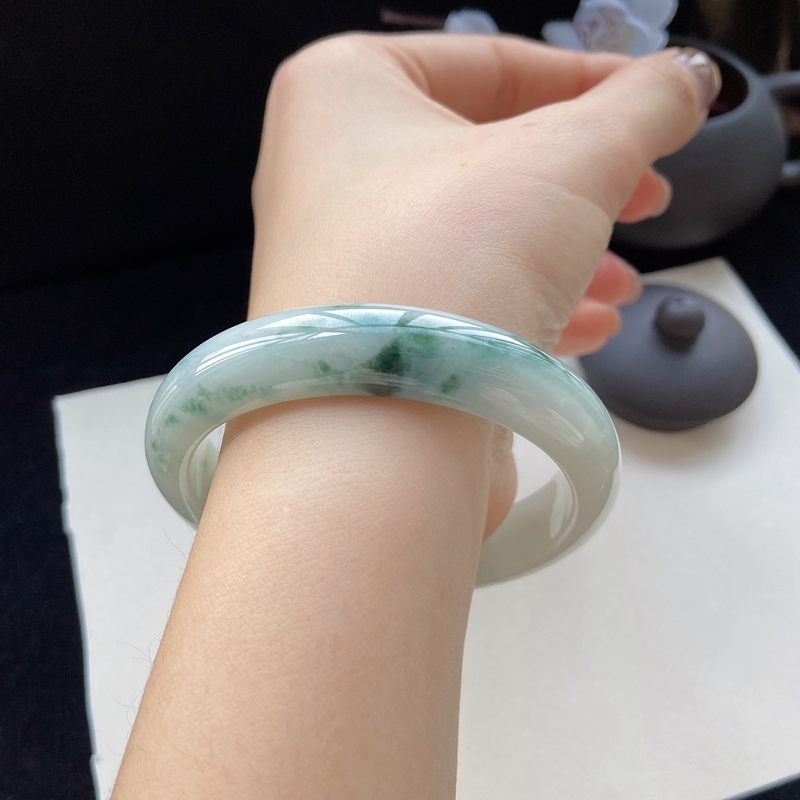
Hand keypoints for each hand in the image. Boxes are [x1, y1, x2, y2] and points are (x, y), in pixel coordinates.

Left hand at [249, 34, 716, 354]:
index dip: (587, 81)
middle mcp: (325, 179)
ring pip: (478, 242)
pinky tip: (586, 330)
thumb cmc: (440, 275)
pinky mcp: (368, 342)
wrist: (375, 443)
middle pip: (485, 159)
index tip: (653, 106)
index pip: (489, 65)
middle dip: (581, 184)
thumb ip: (637, 108)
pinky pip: (459, 307)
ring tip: (623, 283)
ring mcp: (341, 267)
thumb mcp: (571, 157)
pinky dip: (527, 312)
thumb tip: (678, 84)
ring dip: (564, 258)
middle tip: (645, 195)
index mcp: (342, 95)